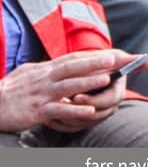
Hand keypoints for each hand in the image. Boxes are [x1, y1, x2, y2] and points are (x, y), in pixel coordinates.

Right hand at [0, 50, 144, 133]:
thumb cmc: (10, 91)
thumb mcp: (28, 74)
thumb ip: (46, 69)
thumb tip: (59, 64)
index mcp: (45, 70)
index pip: (73, 59)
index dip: (94, 56)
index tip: (115, 54)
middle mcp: (45, 79)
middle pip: (73, 67)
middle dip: (96, 62)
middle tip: (118, 59)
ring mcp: (41, 94)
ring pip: (68, 86)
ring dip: (88, 82)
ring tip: (107, 79)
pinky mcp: (36, 111)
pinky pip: (58, 110)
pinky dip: (74, 110)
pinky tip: (90, 111)